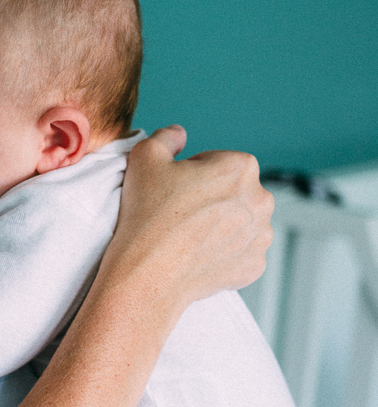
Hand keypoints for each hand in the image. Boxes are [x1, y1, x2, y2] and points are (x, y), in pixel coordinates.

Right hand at [107, 127, 273, 310]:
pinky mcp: (256, 265)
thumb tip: (180, 134)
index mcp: (242, 167)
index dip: (193, 174)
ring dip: (222, 225)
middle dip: (213, 198)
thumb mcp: (145, 157)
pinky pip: (242, 252)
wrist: (149, 273)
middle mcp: (262, 199)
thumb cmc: (148, 215)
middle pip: (234, 192)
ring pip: (241, 222)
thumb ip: (167, 136)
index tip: (176, 190)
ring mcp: (261, 235)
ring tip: (190, 236)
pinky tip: (200, 254)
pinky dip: (225, 253)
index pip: (218, 162)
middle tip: (181, 214)